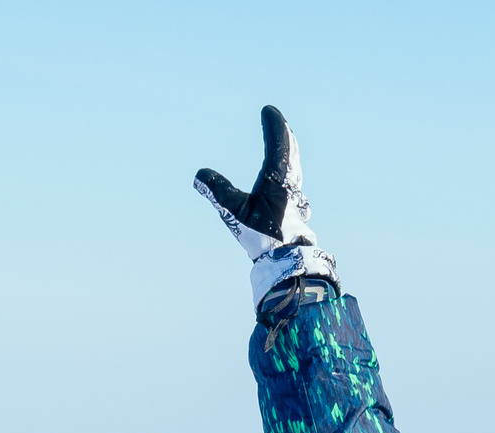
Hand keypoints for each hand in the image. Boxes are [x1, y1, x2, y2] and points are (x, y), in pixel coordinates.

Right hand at [195, 105, 337, 307]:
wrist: (286, 260)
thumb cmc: (262, 236)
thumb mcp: (234, 212)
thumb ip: (217, 191)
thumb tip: (199, 175)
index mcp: (277, 178)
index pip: (278, 143)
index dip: (273, 125)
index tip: (268, 110)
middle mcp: (290, 182)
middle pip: (290, 150)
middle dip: (283, 134)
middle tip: (277, 120)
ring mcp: (295, 194)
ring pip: (293, 164)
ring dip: (288, 149)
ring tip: (284, 140)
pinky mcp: (295, 206)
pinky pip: (293, 177)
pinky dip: (288, 166)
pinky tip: (284, 175)